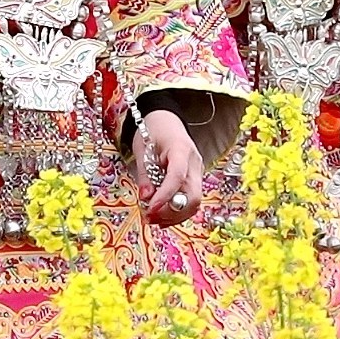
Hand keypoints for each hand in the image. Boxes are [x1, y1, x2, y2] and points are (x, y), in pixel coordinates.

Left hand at [130, 107, 207, 227]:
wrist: (166, 121)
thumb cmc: (154, 130)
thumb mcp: (142, 149)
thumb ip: (144, 175)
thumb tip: (146, 198)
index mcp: (181, 149)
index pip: (177, 177)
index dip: (164, 196)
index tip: (150, 208)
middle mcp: (194, 163)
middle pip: (192, 197)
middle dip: (172, 212)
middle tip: (150, 217)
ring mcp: (197, 172)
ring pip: (193, 203)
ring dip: (174, 215)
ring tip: (152, 218)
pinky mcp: (194, 180)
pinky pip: (189, 200)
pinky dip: (176, 211)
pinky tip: (161, 214)